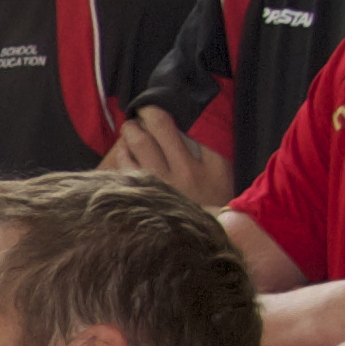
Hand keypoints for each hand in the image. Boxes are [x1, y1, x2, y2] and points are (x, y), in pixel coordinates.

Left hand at [105, 103, 231, 206]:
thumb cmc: (212, 206)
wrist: (206, 243)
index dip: (176, 109)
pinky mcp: (145, 195)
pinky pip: (126, 164)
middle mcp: (189, 170)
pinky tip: (124, 149)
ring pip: (140, 142)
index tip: (167, 102)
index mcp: (214, 163)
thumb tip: (186, 126)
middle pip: (162, 126)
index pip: (194, 123)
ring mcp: (165, 184)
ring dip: (131, 129)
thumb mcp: (221, 179)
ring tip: (131, 127)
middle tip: (143, 110)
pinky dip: (123, 151)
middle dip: (148, 112)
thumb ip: (208, 153)